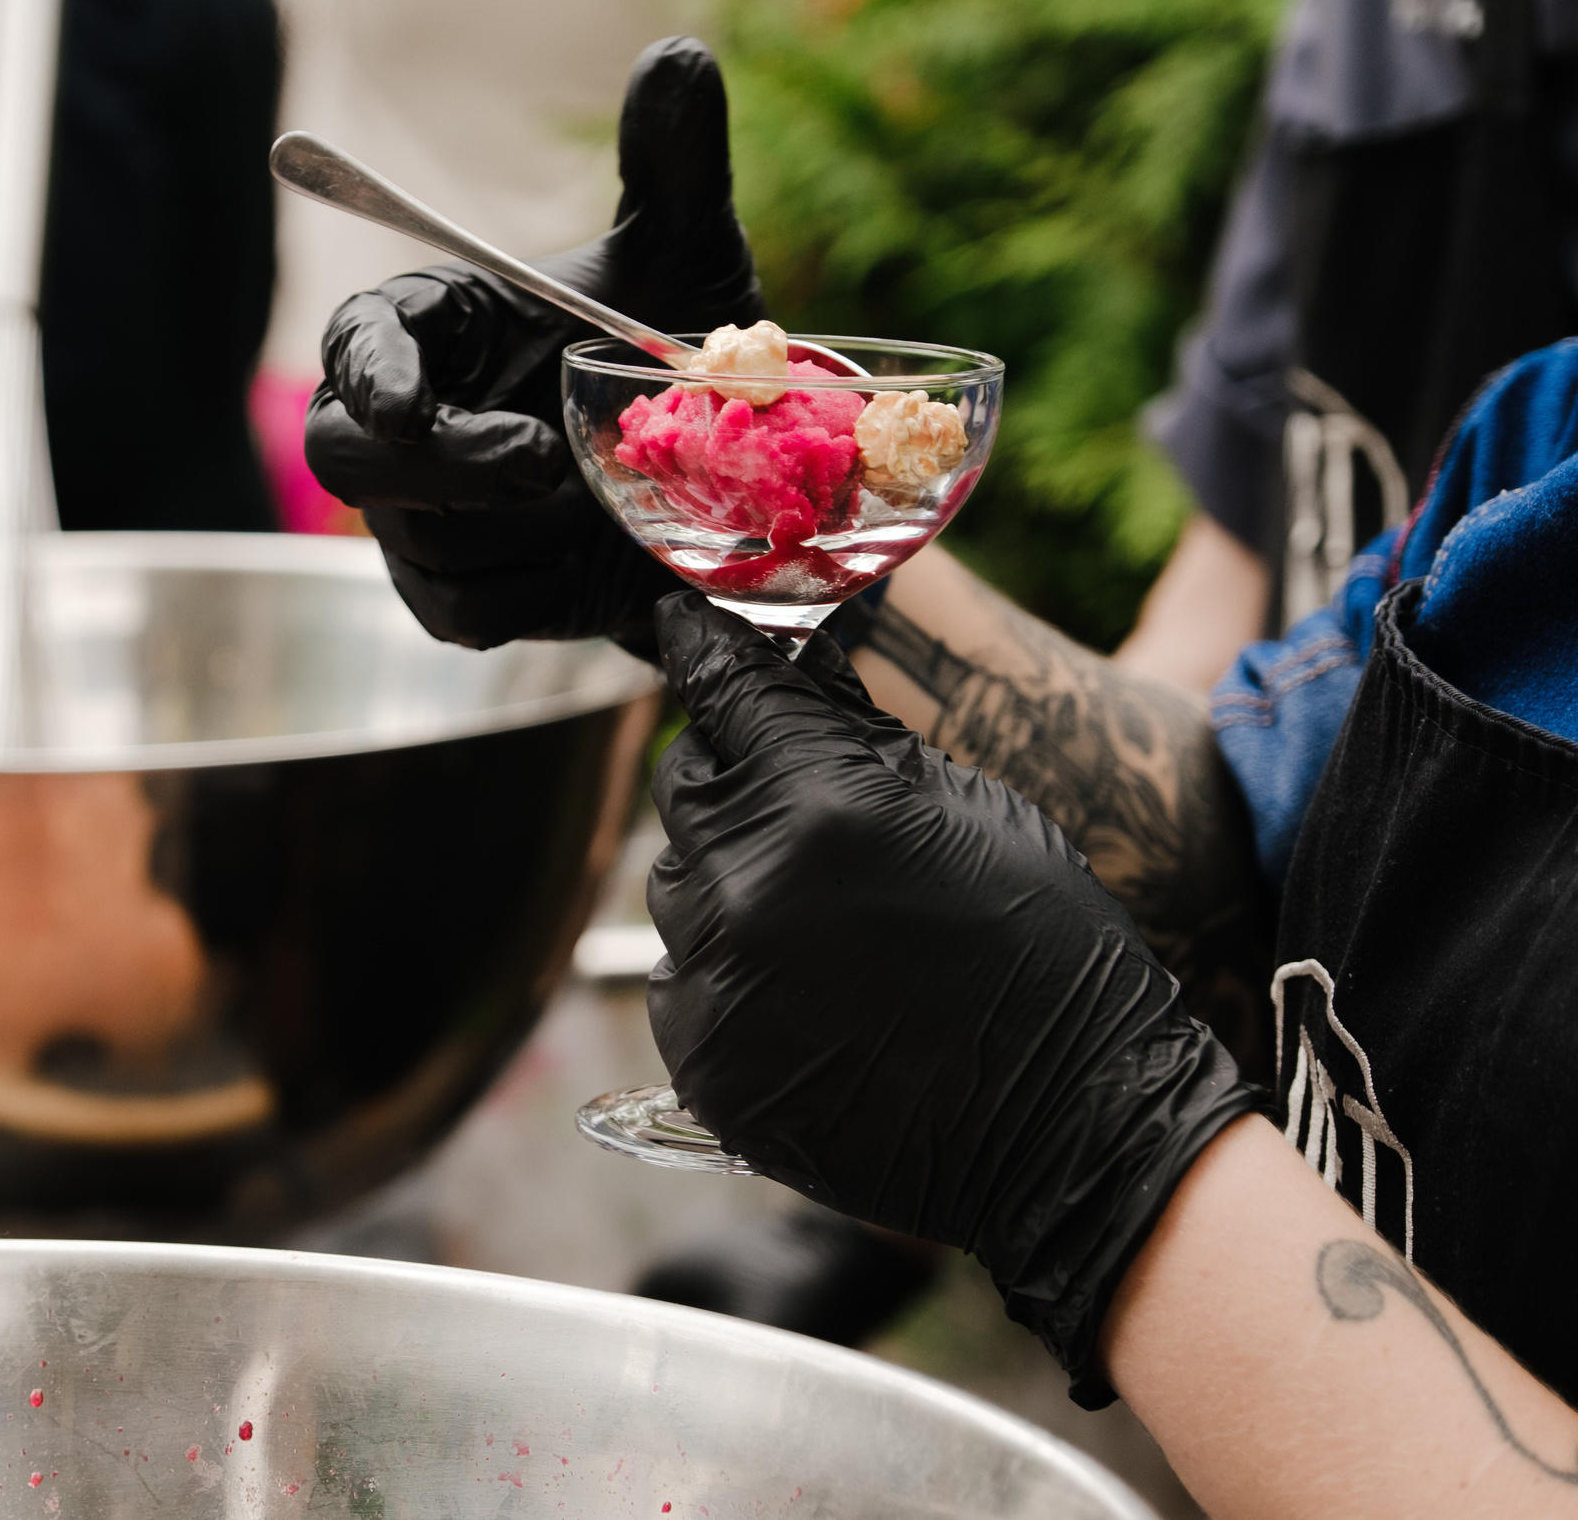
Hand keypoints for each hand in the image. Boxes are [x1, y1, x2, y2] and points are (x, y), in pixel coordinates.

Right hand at [303, 37, 764, 653]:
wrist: (729, 485)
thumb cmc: (675, 356)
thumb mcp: (689, 256)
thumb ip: (673, 165)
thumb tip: (679, 57)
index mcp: (438, 326)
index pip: (362, 337)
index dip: (369, 367)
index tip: (408, 402)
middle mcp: (407, 424)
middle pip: (346, 454)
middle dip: (436, 463)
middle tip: (539, 460)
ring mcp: (423, 517)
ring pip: (420, 538)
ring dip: (520, 528)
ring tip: (612, 500)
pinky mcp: (459, 597)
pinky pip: (468, 608)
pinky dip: (538, 588)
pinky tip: (601, 561)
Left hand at [641, 594, 1261, 1398]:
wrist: (1076, 1126)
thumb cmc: (1049, 954)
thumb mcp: (971, 806)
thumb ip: (852, 741)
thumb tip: (779, 674)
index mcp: (820, 804)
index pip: (721, 691)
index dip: (703, 650)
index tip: (680, 623)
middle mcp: (748, 886)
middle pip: (687, 786)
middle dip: (734, 780)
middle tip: (798, 810)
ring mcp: (717, 982)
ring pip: (673, 886)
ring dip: (727, 883)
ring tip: (823, 925)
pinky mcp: (704, 1060)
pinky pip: (679, 980)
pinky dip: (724, 974)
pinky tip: (806, 994)